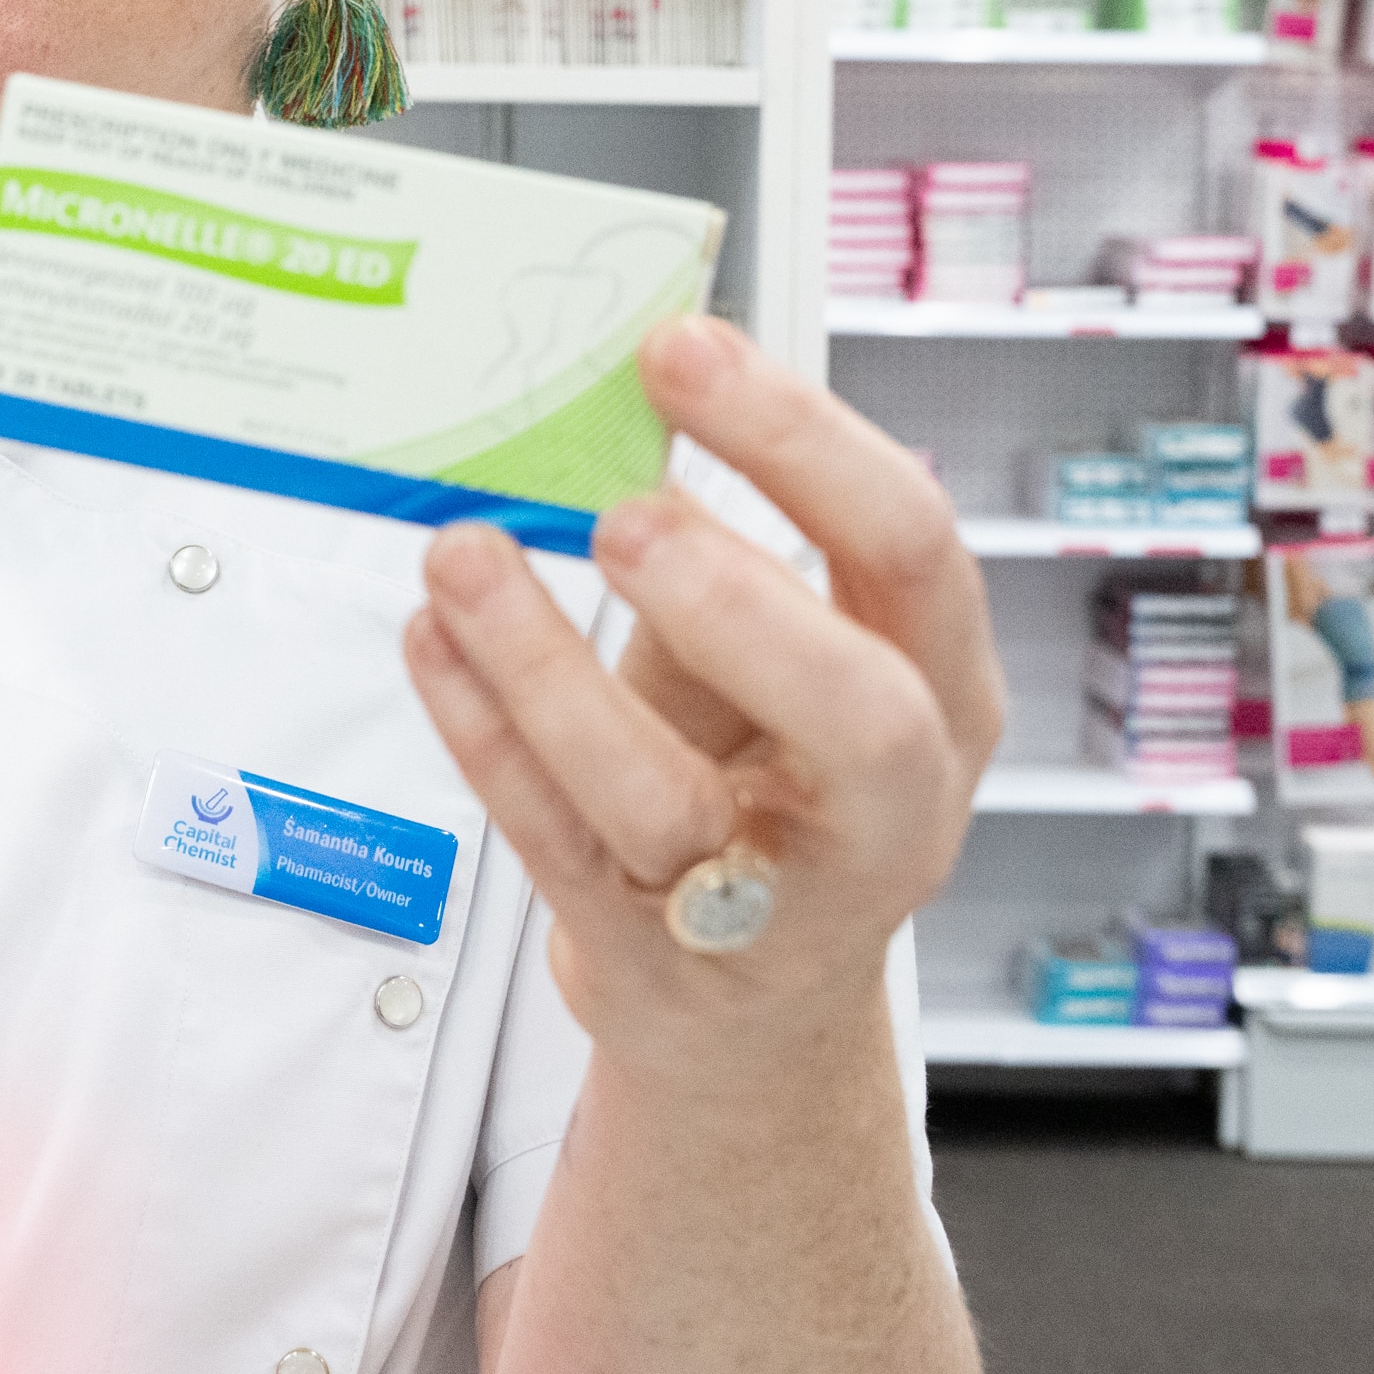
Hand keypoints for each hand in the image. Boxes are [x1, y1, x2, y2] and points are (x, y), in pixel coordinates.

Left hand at [401, 316, 1001, 1048]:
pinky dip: (481, 733)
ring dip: (548, 666)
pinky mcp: (651, 960)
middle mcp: (885, 809)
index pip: (912, 549)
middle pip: (856, 710)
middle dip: (734, 598)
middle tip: (624, 512)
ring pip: (662, 796)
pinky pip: (551, 839)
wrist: (750, 1019)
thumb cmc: (767, 802)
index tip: (683, 354)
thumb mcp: (779, 670)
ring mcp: (770, 904)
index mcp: (940, 695)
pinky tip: (433, 642)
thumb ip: (721, 560)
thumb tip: (612, 409)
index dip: (802, 441)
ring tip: (464, 561)